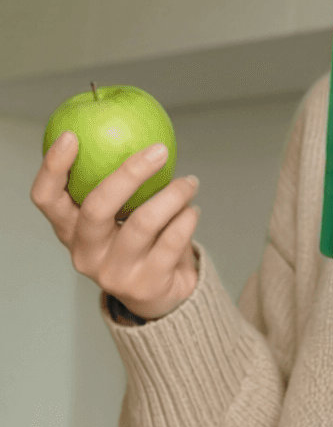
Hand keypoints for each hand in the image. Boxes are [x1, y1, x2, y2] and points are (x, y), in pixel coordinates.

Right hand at [30, 133, 200, 321]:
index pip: (46, 198)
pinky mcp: (146, 285)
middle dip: (129, 173)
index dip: (53, 167)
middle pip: (97, 207)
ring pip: (143, 222)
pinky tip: (193, 209)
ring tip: (189, 182)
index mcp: (69, 231)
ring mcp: (114, 273)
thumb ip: (116, 184)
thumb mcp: (115, 218)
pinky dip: (187, 219)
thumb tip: (133, 127)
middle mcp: (85, 254)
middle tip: (159, 150)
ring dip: (173, 195)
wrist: (158, 299)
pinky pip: (172, 241)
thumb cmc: (135, 244)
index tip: (71, 135)